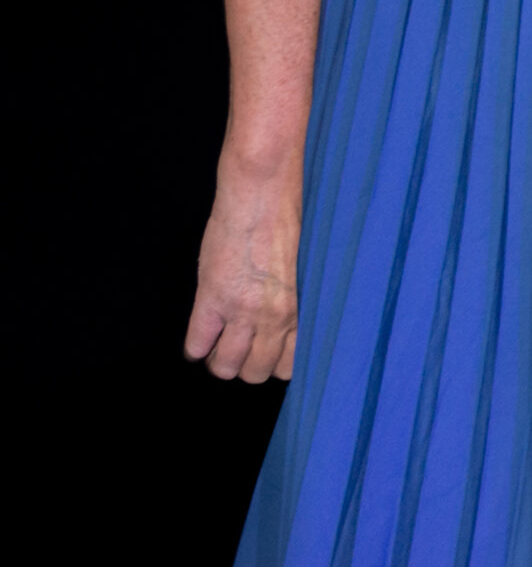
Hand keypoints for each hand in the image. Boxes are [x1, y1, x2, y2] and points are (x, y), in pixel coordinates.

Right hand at [185, 157, 301, 381]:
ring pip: (225, 367)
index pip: (290, 365)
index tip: (265, 356)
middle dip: (245, 366)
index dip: (273, 364)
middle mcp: (275, 316)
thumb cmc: (288, 224)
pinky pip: (196, 345)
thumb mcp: (302, 270)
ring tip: (219, 342)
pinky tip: (201, 333)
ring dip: (219, 359)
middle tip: (239, 348)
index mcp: (301, 309)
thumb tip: (285, 327)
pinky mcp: (212, 297)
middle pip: (255, 373)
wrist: (263, 193)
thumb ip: (293, 302)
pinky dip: (195, 346)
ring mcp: (242, 310)